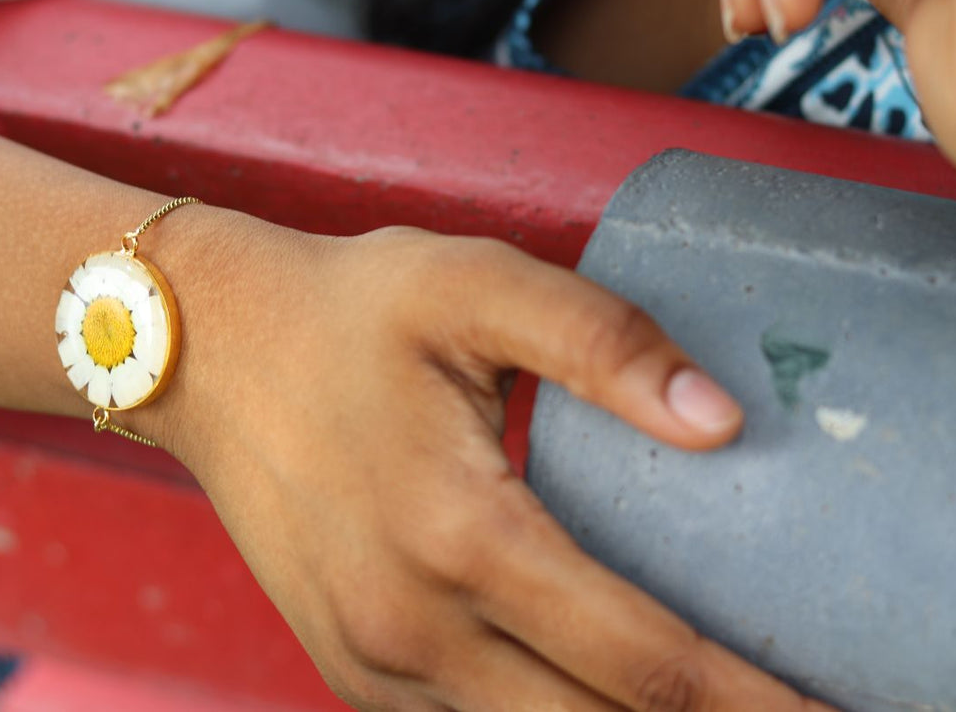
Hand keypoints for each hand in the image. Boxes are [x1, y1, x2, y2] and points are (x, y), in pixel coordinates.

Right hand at [168, 221, 831, 710]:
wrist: (202, 349)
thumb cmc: (347, 309)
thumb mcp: (474, 286)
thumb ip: (602, 342)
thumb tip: (722, 420)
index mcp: (460, 534)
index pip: (643, 662)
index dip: (752, 704)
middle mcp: (413, 630)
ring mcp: (374, 667)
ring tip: (716, 709)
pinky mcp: (352, 672)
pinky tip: (604, 698)